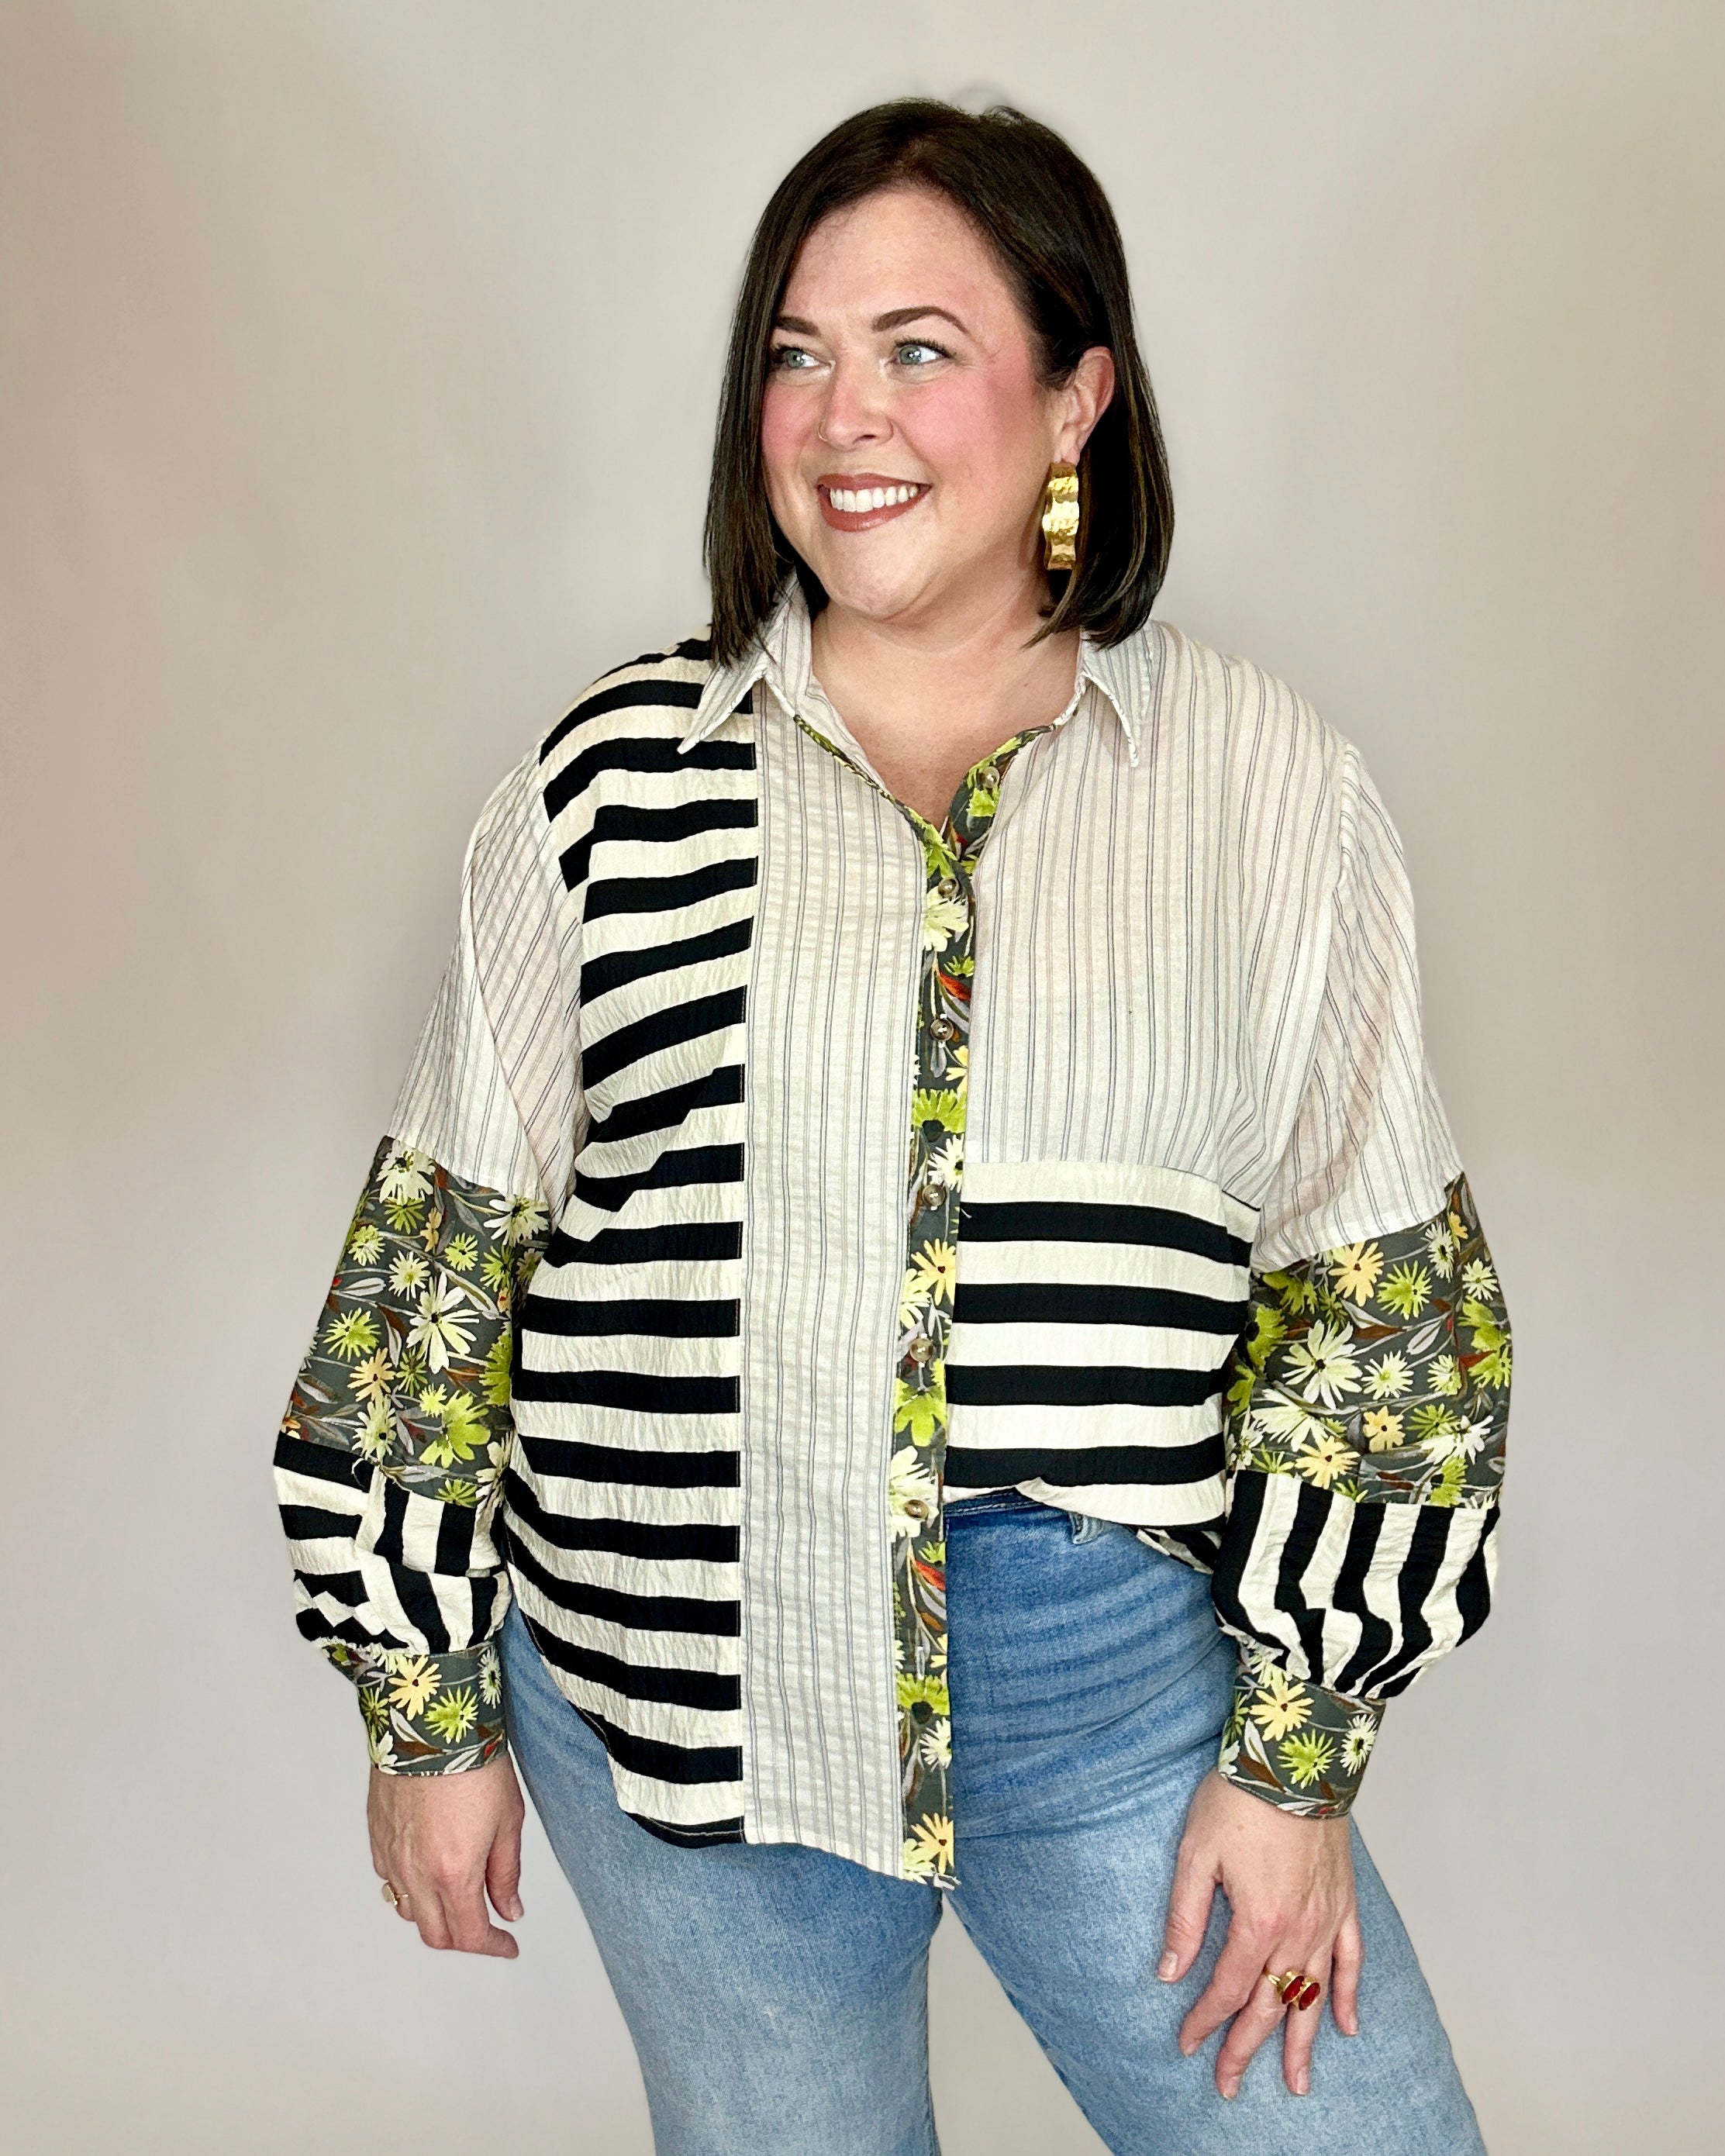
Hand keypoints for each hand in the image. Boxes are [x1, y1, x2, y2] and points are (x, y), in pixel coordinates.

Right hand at [368, 1751, 525, 1957]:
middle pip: (435, 1934)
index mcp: (453, 1873)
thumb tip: (509, 1909)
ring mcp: (392, 1857)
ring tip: (457, 1897)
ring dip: (434, 1915)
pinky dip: (410, 1888)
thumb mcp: (508, 1820)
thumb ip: (506, 1873)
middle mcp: (416, 1873)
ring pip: (409, 1911)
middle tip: (486, 1926)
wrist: (430, 1724)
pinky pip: (390, 1880)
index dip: (493, 1947)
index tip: (508, 1944)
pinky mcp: (377, 1838)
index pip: (471, 1935)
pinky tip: (428, 1870)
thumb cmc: (472, 1764)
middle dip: (464, 1939)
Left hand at [1158, 1770, 1361, 2098]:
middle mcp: (1297, 1931)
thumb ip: (1185, 1919)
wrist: (1293, 1760)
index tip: (1188, 2044)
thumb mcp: (1195, 1855)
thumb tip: (1168, 1971)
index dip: (1205, 2021)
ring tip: (1297, 2084)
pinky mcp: (1344, 1902)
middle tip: (1229, 2084)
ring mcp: (1326, 1919)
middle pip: (1270, 2005)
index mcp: (1257, 1922)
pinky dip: (1349, 1995)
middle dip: (1247, 2048)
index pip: (1227, 1988)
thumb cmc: (1240, 1799)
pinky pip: (1352, 1960)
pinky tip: (1345, 2025)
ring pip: (1313, 1996)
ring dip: (1303, 2043)